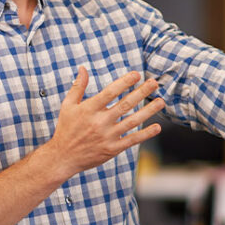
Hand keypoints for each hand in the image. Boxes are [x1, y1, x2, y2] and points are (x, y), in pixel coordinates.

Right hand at [48, 68, 164, 175]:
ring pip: (132, 121)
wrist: (63, 157)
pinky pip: (132, 140)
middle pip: (125, 104)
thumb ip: (78, 86)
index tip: (137, 74)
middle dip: (142, 92)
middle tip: (154, 83)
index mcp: (89, 109)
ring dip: (148, 111)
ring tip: (161, 101)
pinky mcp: (112, 149)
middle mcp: (100, 122)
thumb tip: (83, 68)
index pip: (110, 92)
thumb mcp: (67, 105)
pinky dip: (145, 134)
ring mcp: (107, 136)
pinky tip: (157, 127)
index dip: (124, 82)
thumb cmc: (66, 128)